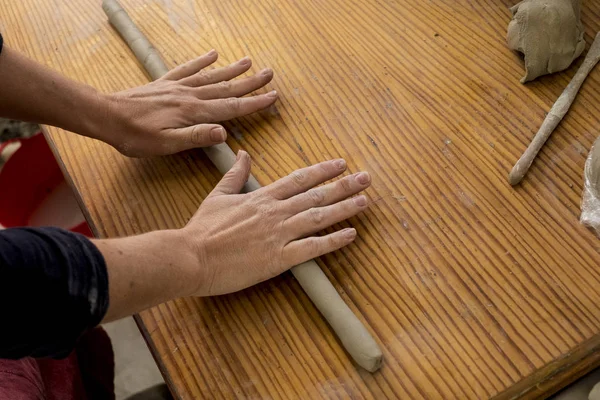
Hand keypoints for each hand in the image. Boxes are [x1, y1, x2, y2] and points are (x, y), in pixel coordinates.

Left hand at [98, 50, 276, 156]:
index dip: (254, 103)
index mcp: (193, 112)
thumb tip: (224, 132)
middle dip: (250, 83)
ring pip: (211, 76)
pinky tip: (213, 54)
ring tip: (249, 61)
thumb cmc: (135, 136)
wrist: (106, 116)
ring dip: (232, 70)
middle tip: (270, 74)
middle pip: (226, 88)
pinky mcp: (165, 83)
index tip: (273, 97)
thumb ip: (196, 137)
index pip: (231, 107)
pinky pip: (187, 69)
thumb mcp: (166, 144)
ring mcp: (177, 87)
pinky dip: (201, 61)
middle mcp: (189, 95)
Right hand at [181, 151, 371, 296]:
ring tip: (365, 201)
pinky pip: (312, 248)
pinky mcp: (278, 259)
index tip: (341, 164)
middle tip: (366, 178)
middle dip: (343, 186)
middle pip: (316, 195)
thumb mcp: (218, 195)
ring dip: (344, 208)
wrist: (191, 256)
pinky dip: (333, 241)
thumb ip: (235, 174)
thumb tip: (243, 153)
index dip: (322, 171)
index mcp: (261, 197)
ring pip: (318, 217)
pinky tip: (351, 234)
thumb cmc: (202, 228)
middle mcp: (275, 212)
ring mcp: (279, 234)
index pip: (299, 179)